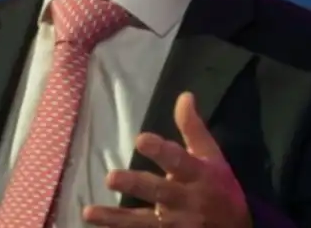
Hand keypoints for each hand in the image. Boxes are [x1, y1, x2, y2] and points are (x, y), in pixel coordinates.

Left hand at [83, 92, 249, 227]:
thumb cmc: (221, 189)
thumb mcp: (212, 157)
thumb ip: (193, 128)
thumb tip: (184, 95)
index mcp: (198, 175)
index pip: (179, 161)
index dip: (161, 151)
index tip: (141, 139)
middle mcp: (186, 200)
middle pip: (158, 192)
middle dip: (135, 185)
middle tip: (110, 178)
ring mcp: (176, 225)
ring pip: (143, 222)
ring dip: (116, 218)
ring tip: (89, 211)